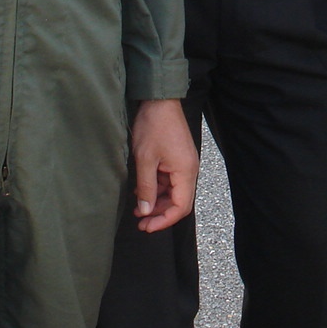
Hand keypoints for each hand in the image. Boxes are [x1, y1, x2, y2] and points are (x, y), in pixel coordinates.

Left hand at [130, 98, 196, 232]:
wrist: (160, 100)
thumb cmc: (154, 126)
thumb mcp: (144, 159)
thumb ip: (146, 188)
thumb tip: (145, 211)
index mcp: (185, 172)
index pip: (181, 207)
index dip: (164, 221)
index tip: (147, 227)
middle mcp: (189, 170)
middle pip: (178, 202)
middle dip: (159, 213)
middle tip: (140, 222)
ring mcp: (184, 164)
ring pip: (173, 192)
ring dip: (156, 201)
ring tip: (137, 207)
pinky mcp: (178, 159)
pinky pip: (169, 180)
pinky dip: (156, 188)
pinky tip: (141, 190)